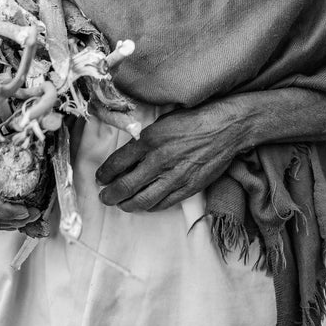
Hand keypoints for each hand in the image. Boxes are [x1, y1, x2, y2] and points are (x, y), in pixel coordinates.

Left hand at [95, 101, 245, 211]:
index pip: (117, 162)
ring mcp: (173, 177)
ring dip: (126, 204)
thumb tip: (129, 154)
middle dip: (110, 194)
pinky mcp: (188, 188)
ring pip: (142, 200)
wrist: (225, 127)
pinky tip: (144, 204)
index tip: (100, 178)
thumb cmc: (194, 119)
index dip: (105, 173)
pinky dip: (149, 207)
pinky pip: (163, 204)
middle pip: (125, 186)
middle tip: (103, 197)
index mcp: (150, 139)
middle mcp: (158, 160)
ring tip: (120, 204)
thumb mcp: (163, 121)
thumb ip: (145, 138)